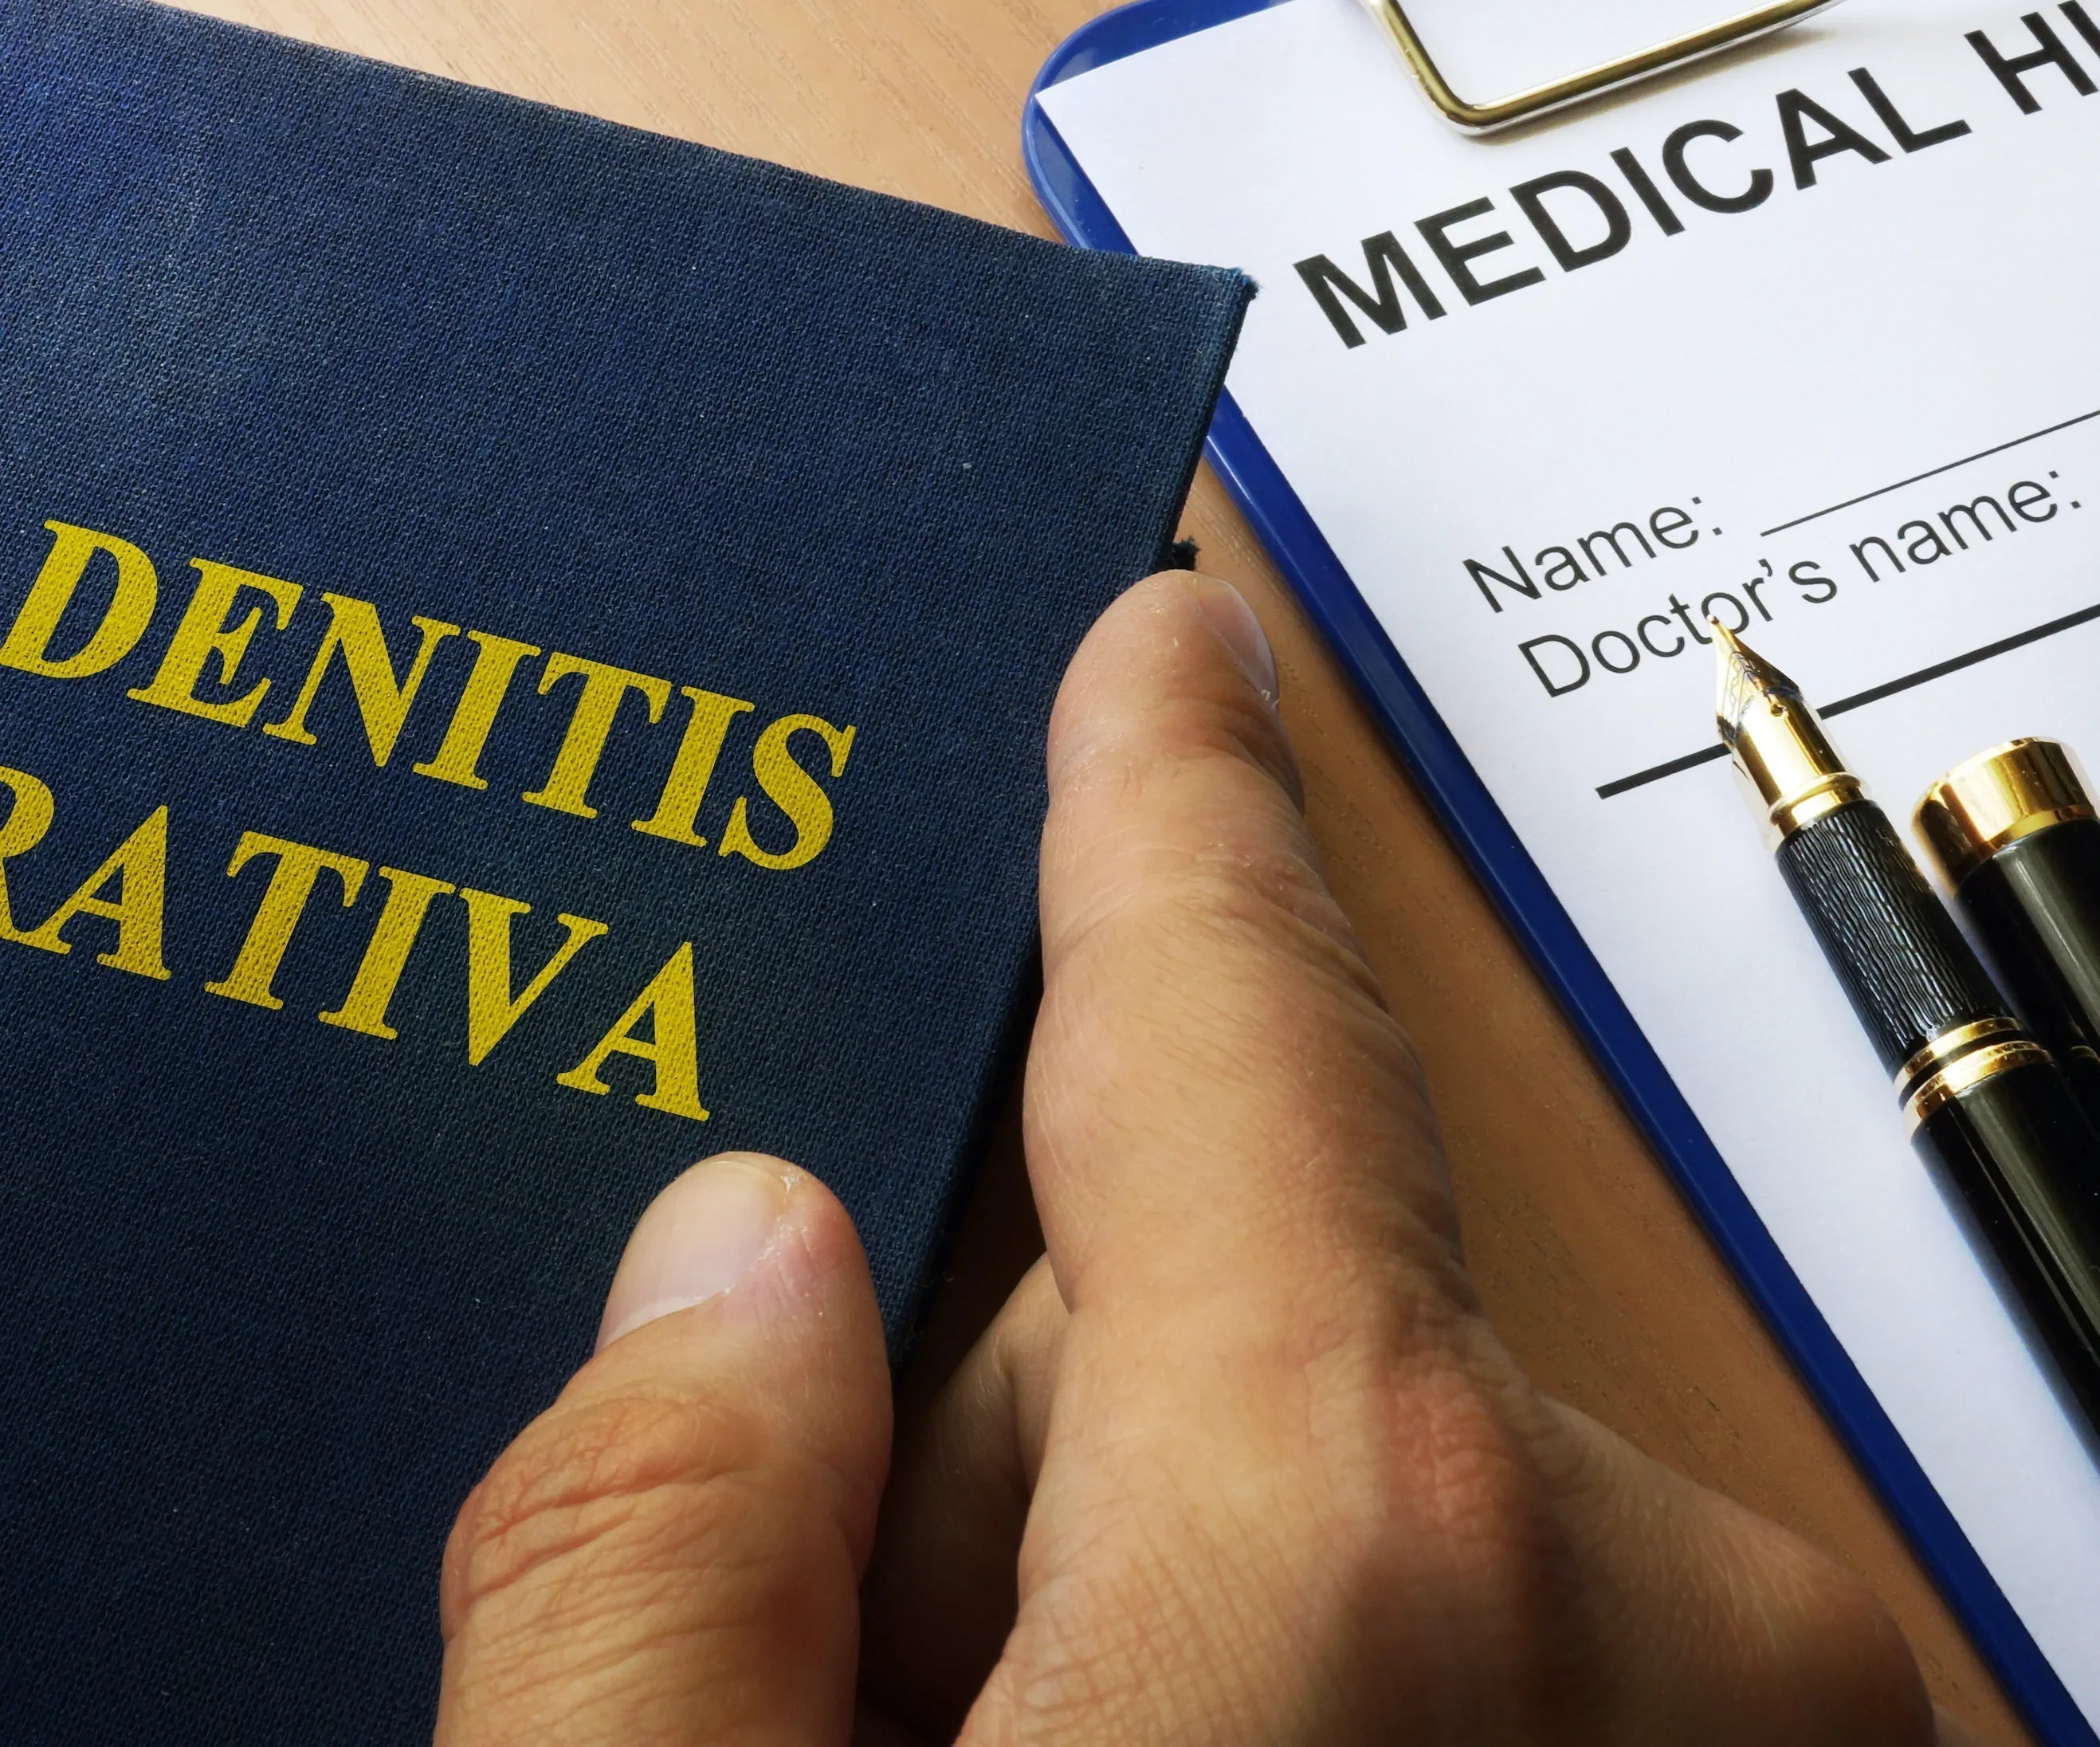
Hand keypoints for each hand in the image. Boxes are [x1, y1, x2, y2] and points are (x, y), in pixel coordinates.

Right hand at [437, 570, 1939, 1743]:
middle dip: (1003, 1416)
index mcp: (1348, 1581)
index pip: (1229, 1037)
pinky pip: (1452, 1654)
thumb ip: (632, 1571)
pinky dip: (1256, 1683)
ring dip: (1121, 1596)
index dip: (1165, 806)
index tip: (1167, 626)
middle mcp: (1636, 1642)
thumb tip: (733, 1267)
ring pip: (1336, 1507)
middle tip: (803, 1645)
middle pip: (1234, 1321)